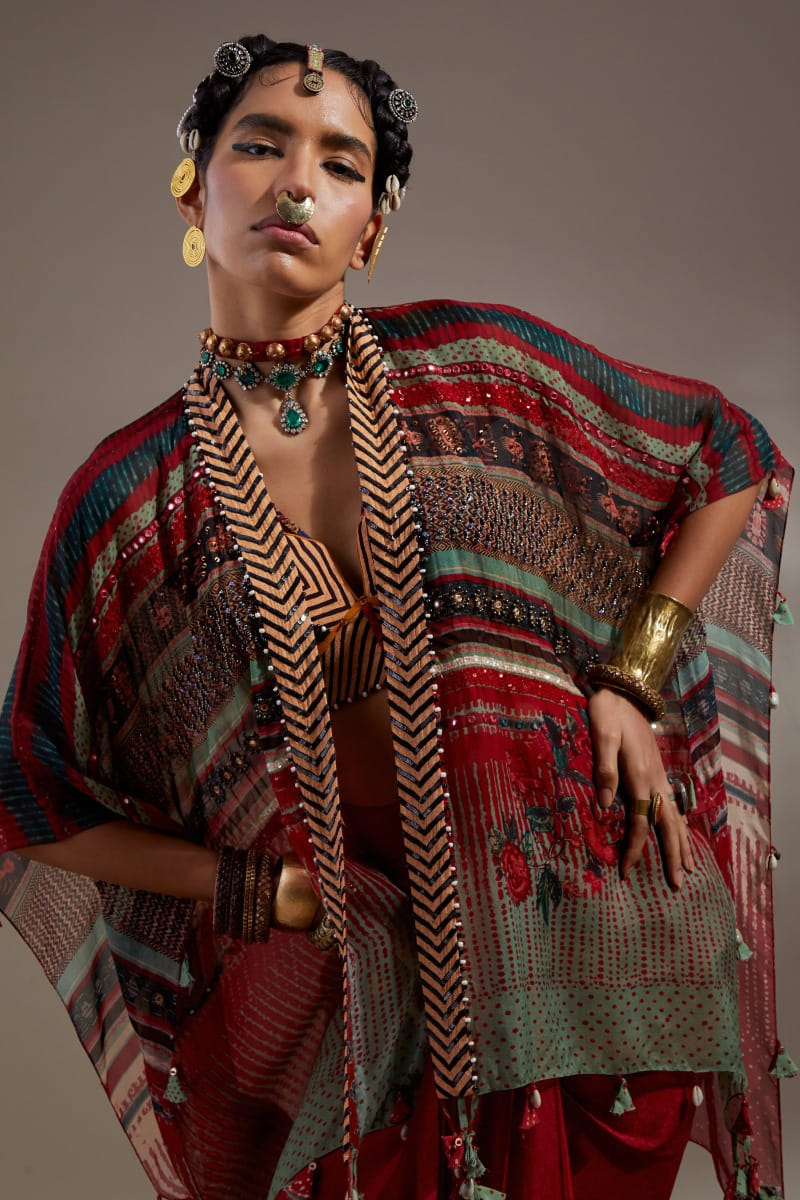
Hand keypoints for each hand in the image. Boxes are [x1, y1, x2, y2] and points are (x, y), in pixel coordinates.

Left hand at [587, 688, 694, 888]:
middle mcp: (654, 780)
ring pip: (675, 816)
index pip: (641, 822)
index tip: (628, 871)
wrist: (625, 691)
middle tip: (678, 884)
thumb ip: (605, 770)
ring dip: (682, 843)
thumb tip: (605, 807)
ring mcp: (659, 775)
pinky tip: (681, 831)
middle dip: (673, 855)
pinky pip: (673, 804)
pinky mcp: (657, 770)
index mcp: (640, 776)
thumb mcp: (602, 736)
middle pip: (668, 825)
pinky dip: (680, 823)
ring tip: (690, 867)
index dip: (635, 849)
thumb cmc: (608, 712)